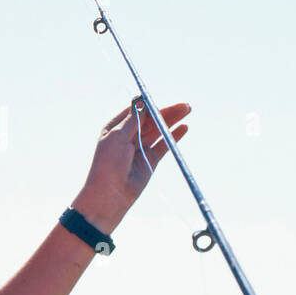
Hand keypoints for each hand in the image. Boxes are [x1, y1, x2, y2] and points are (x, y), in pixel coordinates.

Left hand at [71, 101, 189, 233]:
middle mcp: (129, 136)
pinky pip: (164, 145)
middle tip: (184, 105)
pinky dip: (174, 136)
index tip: (161, 101)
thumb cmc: (108, 164)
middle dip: (167, 112)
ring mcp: (140, 147)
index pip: (137, 111)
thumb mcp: (117, 137)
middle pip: (151, 119)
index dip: (149, 105)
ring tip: (187, 110)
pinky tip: (183, 128)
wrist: (110, 194)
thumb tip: (140, 100)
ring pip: (159, 130)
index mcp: (117, 128)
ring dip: (173, 120)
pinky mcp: (150, 160)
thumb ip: (133, 120)